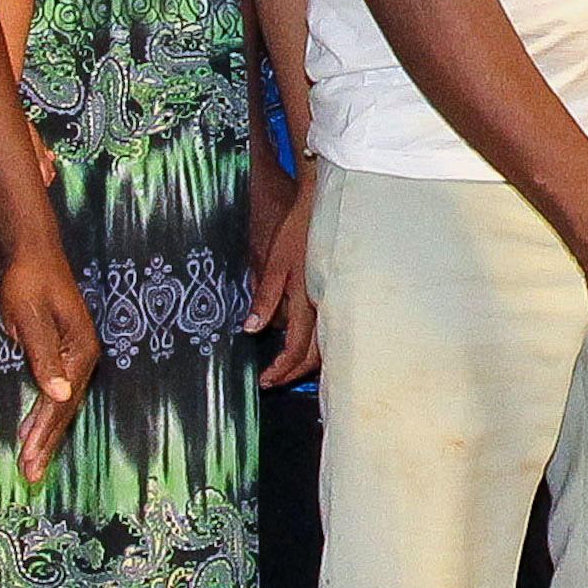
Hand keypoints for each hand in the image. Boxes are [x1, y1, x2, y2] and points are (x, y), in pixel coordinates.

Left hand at [0, 251, 98, 484]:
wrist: (33, 252)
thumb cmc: (29, 282)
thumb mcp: (30, 319)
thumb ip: (44, 358)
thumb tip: (59, 397)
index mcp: (80, 351)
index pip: (61, 403)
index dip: (45, 435)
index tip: (29, 462)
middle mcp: (83, 356)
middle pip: (65, 408)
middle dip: (47, 443)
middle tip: (31, 475)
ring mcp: (74, 354)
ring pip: (61, 403)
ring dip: (46, 433)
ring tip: (31, 461)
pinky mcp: (63, 351)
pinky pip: (55, 390)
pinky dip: (43, 414)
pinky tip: (32, 430)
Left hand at [246, 173, 320, 389]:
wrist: (324, 207)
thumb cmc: (297, 232)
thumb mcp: (276, 264)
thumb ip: (265, 299)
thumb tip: (250, 330)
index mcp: (308, 301)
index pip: (296, 349)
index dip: (280, 369)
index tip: (265, 380)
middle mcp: (325, 305)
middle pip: (315, 355)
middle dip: (293, 373)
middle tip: (273, 381)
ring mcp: (335, 300)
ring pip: (326, 345)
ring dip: (307, 363)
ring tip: (288, 370)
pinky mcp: (337, 292)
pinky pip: (330, 330)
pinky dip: (319, 346)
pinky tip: (308, 346)